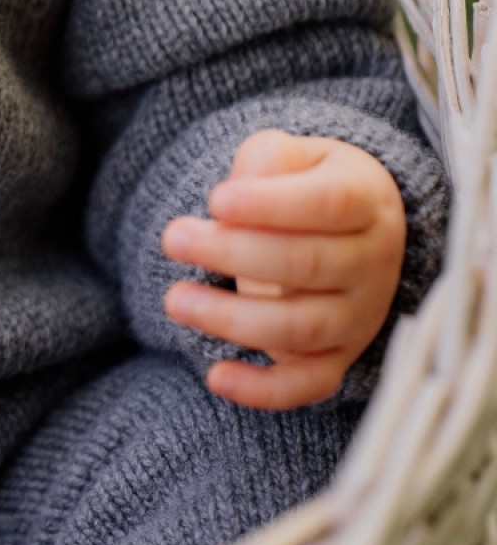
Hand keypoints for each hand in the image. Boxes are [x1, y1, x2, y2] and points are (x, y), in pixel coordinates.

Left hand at [161, 130, 405, 410]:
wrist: (353, 229)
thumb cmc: (307, 183)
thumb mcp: (294, 154)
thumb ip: (268, 162)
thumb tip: (235, 200)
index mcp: (366, 200)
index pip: (328, 204)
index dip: (271, 205)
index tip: (216, 199)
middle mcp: (372, 262)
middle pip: (307, 265)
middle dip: (233, 254)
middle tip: (173, 238)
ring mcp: (359, 315)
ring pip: (302, 327)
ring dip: (234, 319)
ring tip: (176, 299)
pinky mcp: (340, 356)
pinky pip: (309, 383)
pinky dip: (266, 390)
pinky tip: (217, 376)